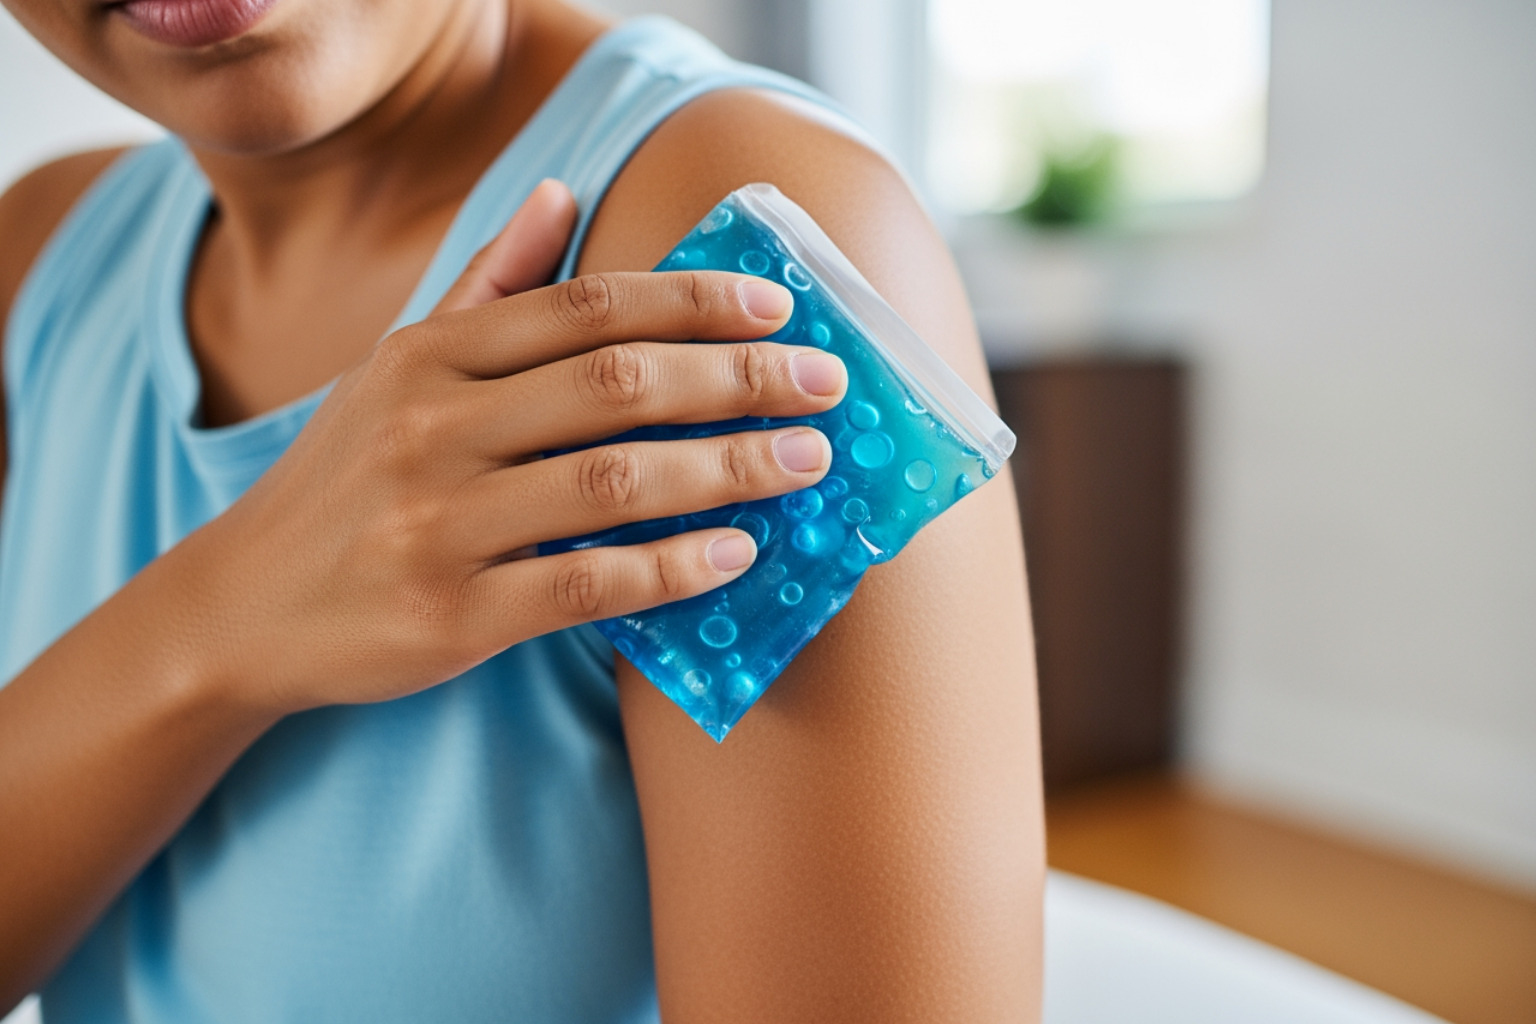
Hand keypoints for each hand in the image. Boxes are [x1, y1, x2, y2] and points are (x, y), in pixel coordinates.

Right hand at [175, 180, 846, 712]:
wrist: (242, 604)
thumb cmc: (346, 476)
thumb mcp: (397, 364)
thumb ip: (488, 281)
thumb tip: (561, 190)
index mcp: (430, 355)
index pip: (586, 308)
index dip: (693, 303)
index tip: (778, 309)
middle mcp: (433, 428)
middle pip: (616, 384)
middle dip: (736, 380)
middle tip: (825, 388)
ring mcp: (440, 524)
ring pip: (613, 482)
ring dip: (726, 469)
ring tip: (805, 464)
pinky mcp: (451, 614)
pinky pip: (585, 585)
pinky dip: (670, 568)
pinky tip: (737, 554)